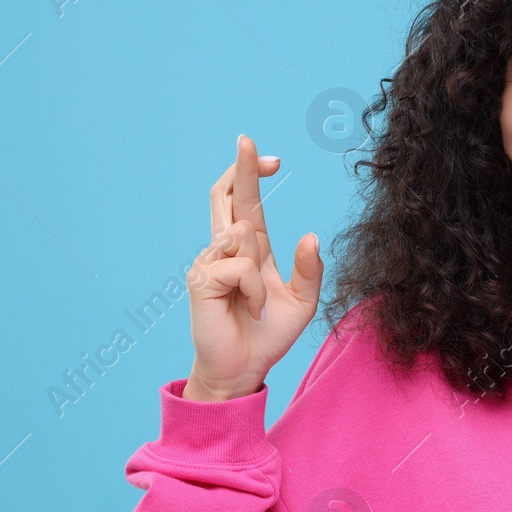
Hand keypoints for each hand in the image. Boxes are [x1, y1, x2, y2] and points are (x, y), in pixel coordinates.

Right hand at [182, 135, 322, 401]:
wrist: (245, 369)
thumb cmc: (269, 335)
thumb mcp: (302, 302)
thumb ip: (310, 271)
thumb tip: (310, 236)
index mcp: (251, 250)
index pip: (246, 202)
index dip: (250, 173)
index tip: (258, 150)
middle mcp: (226, 250)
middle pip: (225, 196)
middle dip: (240, 168)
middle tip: (249, 142)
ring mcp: (209, 262)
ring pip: (244, 234)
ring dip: (260, 273)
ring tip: (257, 305)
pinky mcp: (201, 279)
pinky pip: (240, 267)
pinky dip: (253, 291)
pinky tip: (247, 309)